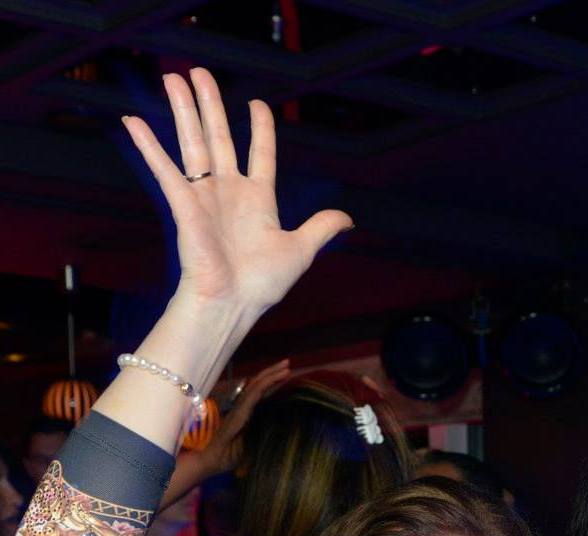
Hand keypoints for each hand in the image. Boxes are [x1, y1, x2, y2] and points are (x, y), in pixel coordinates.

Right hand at [122, 69, 350, 314]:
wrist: (233, 304)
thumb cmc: (262, 284)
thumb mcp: (300, 250)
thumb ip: (321, 228)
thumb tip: (348, 219)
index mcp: (258, 200)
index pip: (260, 153)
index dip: (260, 128)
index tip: (258, 103)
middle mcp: (229, 192)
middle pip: (219, 137)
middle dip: (209, 104)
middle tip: (198, 72)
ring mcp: (205, 196)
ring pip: (193, 143)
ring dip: (182, 110)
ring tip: (172, 78)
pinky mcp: (184, 205)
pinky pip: (164, 170)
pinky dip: (149, 146)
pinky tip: (132, 121)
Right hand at [158, 358, 290, 509]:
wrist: (211, 459)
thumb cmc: (228, 456)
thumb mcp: (252, 445)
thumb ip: (261, 435)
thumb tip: (280, 434)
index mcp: (247, 413)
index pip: (261, 395)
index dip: (272, 384)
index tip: (286, 375)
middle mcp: (244, 407)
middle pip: (259, 385)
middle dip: (273, 373)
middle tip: (288, 362)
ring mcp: (241, 407)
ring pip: (258, 385)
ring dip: (272, 374)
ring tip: (286, 365)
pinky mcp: (240, 410)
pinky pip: (254, 394)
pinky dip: (266, 384)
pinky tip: (277, 377)